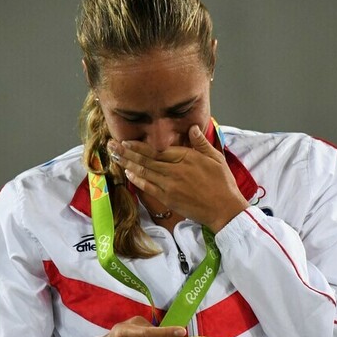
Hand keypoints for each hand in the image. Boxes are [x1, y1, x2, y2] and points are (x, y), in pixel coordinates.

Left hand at [108, 125, 247, 231]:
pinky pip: (149, 187)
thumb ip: (201, 142)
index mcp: (186, 157)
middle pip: (146, 159)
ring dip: (127, 163)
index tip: (126, 140)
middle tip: (111, 145)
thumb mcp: (215, 158)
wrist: (224, 209)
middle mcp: (175, 170)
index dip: (140, 145)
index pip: (158, 149)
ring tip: (114, 156)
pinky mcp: (168, 199)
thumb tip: (191, 127)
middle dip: (127, 151)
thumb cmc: (223, 183)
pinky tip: (128, 173)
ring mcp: (170, 185)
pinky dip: (137, 179)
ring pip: (144, 171)